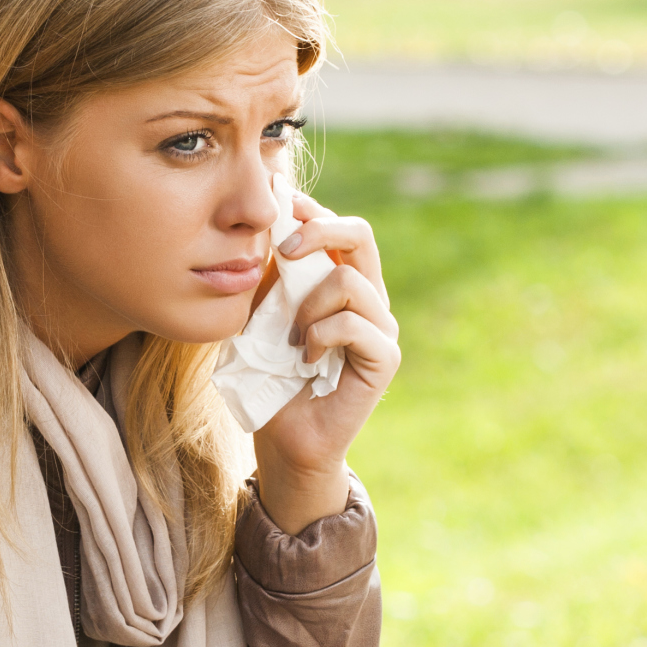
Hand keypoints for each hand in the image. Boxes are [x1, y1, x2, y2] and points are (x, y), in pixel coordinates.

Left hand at [251, 191, 400, 533]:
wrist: (285, 437)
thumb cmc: (271, 376)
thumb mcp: (263, 314)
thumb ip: (272, 275)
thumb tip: (262, 224)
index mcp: (345, 283)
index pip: (340, 228)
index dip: (312, 211)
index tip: (280, 209)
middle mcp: (370, 299)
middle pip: (360, 234)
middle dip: (318, 231)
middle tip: (282, 251)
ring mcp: (381, 328)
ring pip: (350, 281)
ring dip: (308, 304)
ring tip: (291, 336)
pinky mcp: (384, 358)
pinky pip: (353, 324)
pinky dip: (320, 336)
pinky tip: (305, 358)